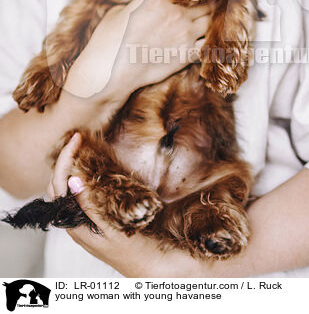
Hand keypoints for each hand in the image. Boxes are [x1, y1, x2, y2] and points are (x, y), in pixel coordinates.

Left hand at [48, 134, 212, 276]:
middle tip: (78, 139)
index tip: (76, 140)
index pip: (59, 186)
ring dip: (72, 167)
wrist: (151, 267)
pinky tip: (94, 167)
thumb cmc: (136, 252)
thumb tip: (73, 181)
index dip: (65, 160)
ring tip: (82, 147)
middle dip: (65, 160)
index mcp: (75, 226)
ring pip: (69, 189)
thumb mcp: (114, 229)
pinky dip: (85, 177)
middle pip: (59, 185)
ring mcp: (85, 220)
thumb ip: (92, 206)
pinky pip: (83, 194)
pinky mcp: (95, 218)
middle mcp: (75, 223)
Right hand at [63, 0, 212, 106]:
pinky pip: (208, 42)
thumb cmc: (109, 39)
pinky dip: (211, 38)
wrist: (111, 71)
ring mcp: (185, 33)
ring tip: (213, 14)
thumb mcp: (122, 9)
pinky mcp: (187, 54)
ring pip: (212, 19)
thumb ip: (142, 1)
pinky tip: (209, 36)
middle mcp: (177, 11)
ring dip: (213, 16)